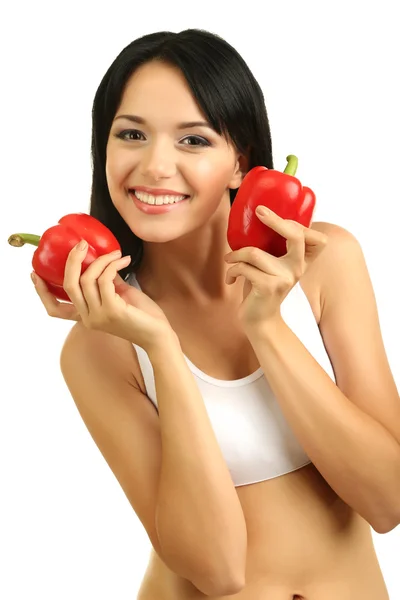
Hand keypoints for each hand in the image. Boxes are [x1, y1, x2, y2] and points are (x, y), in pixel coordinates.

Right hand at [31, 241, 175, 350]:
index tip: (35, 274)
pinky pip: (105, 279)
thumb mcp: (119, 296)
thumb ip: (106, 282)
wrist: (159, 335)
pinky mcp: (112, 310)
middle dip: (72, 261)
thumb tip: (100, 262)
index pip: (55, 309)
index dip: (42, 292)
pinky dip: (113, 265)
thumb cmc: (142, 317)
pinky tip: (124, 261)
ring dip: (102, 260)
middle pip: (68, 286)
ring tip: (116, 254)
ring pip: (87, 278)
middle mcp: (88, 318)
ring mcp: (99, 315)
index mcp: (86, 317)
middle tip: (81, 244)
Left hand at [224, 206, 327, 329]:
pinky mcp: (268, 287)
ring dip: (235, 255)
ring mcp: (284, 278)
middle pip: (295, 235)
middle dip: (275, 220)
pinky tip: (231, 279)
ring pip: (254, 253)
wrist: (259, 320)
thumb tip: (258, 215)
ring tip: (229, 260)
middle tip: (260, 212)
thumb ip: (275, 247)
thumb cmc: (262, 287)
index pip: (316, 238)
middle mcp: (298, 268)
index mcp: (302, 261)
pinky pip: (243, 267)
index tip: (274, 214)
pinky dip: (232, 271)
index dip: (299, 223)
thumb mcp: (273, 265)